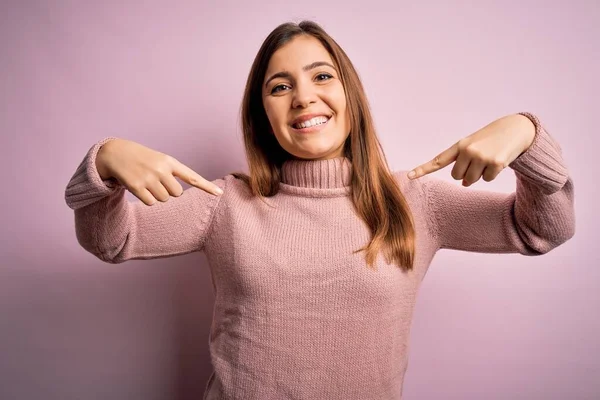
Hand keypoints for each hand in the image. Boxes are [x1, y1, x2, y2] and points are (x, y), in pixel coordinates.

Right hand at [96, 138, 222, 205]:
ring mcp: (149, 178)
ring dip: (156, 195)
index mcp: (170, 161)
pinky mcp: (137, 186)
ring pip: (163, 199)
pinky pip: (151, 203)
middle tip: (157, 181)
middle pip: (176, 194)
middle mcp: (161, 169)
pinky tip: (139, 187)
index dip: (207, 186)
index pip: (192, 177)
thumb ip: (173, 173)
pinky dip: (146, 199)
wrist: (116, 153)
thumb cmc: (143, 159)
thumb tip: (178, 194)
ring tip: (146, 181)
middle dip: (168, 191)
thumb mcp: (160, 160)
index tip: (220, 194)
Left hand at [407, 114, 535, 186]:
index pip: (438, 160)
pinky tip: (499, 160)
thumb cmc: (491, 140)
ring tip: (489, 158)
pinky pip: (487, 179)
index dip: (423, 169)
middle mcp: (468, 150)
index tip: (410, 176)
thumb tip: (465, 184)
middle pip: (457, 177)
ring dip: (480, 174)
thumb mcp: (475, 149)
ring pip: (472, 180)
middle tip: (479, 160)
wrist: (515, 128)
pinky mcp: (495, 163)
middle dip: (467, 173)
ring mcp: (481, 156)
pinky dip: (493, 174)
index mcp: (460, 145)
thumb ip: (465, 165)